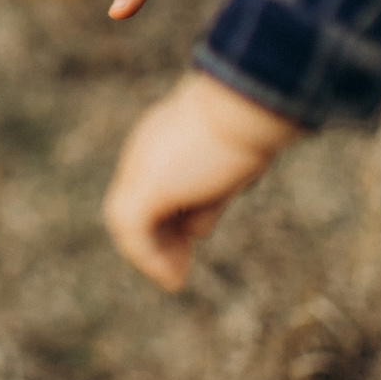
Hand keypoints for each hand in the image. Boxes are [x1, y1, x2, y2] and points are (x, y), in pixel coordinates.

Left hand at [104, 73, 301, 289]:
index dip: (166, 215)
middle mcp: (145, 148)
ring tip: (174, 278)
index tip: (189, 239)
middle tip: (179, 269)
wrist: (250, 101)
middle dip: (155, 238)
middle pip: (136, 202)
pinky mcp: (147, 186)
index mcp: (163, 136)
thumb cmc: (252, 126)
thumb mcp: (230, 167)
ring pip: (129, 218)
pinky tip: (171, 277)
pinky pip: (134, 231)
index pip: (153, 183)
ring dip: (150, 252)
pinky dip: (148, 257)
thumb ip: (207, 196)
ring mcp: (141, 165)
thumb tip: (194, 230)